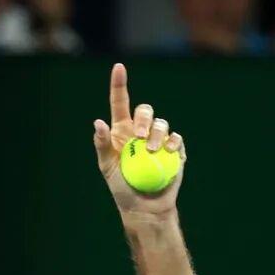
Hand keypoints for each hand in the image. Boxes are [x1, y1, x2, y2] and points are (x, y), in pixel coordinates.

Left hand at [93, 64, 186, 216]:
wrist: (144, 207)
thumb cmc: (122, 188)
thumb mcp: (106, 167)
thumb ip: (102, 144)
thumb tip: (98, 122)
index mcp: (121, 131)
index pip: (120, 102)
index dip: (119, 84)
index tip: (119, 67)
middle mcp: (140, 132)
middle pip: (145, 110)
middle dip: (144, 118)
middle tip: (139, 136)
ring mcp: (159, 140)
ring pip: (162, 124)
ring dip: (157, 135)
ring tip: (152, 151)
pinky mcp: (175, 151)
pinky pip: (176, 139)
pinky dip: (172, 144)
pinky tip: (167, 154)